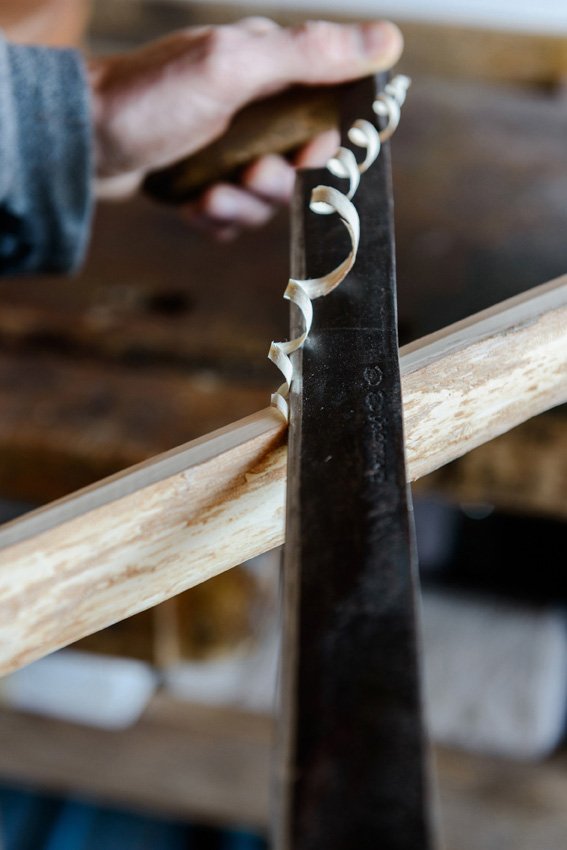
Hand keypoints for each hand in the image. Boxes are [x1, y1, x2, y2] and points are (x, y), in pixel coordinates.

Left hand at [89, 18, 402, 237]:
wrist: (81, 141)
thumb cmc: (150, 96)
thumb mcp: (233, 67)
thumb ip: (309, 55)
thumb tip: (386, 40)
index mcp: (269, 69)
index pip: (332, 109)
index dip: (328, 142)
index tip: (309, 155)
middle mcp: (253, 107)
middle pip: (302, 165)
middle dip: (276, 183)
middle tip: (247, 176)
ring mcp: (228, 147)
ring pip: (268, 198)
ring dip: (241, 207)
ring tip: (206, 195)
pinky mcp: (206, 180)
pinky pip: (235, 216)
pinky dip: (217, 218)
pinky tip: (191, 205)